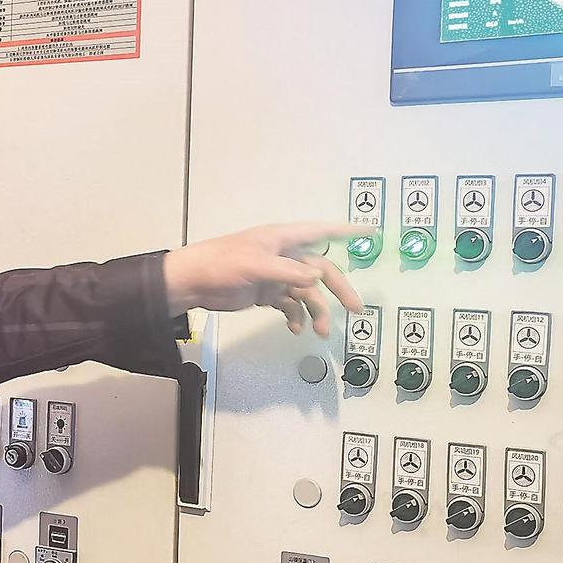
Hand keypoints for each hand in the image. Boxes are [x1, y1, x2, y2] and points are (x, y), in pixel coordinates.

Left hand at [163, 223, 364, 337]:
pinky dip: (296, 316)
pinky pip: (290, 304)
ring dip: (315, 311)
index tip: (369, 231)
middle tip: (355, 308)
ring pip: (306, 292)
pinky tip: (295, 328)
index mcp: (282, 239)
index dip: (345, 230)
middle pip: (320, 270)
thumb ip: (289, 270)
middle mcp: (283, 255)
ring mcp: (276, 275)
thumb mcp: (257, 265)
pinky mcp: (266, 293)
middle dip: (338, 289)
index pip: (320, 231)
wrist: (193, 283)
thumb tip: (318, 274)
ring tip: (319, 331)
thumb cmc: (222, 263)